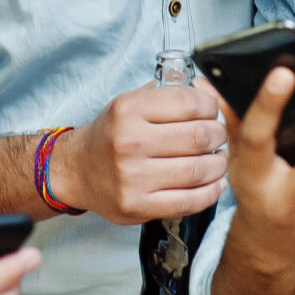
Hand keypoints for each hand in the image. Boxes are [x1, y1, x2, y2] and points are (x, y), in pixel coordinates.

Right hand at [53, 81, 226, 224]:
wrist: (76, 170)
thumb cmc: (110, 136)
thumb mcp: (129, 103)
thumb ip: (166, 94)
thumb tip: (208, 88)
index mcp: (129, 110)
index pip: (190, 102)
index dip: (211, 107)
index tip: (212, 112)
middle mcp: (130, 142)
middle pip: (199, 136)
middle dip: (219, 135)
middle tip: (219, 137)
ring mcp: (133, 177)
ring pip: (199, 170)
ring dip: (219, 164)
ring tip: (218, 159)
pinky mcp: (138, 206)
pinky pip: (189, 201)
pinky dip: (210, 192)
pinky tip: (214, 184)